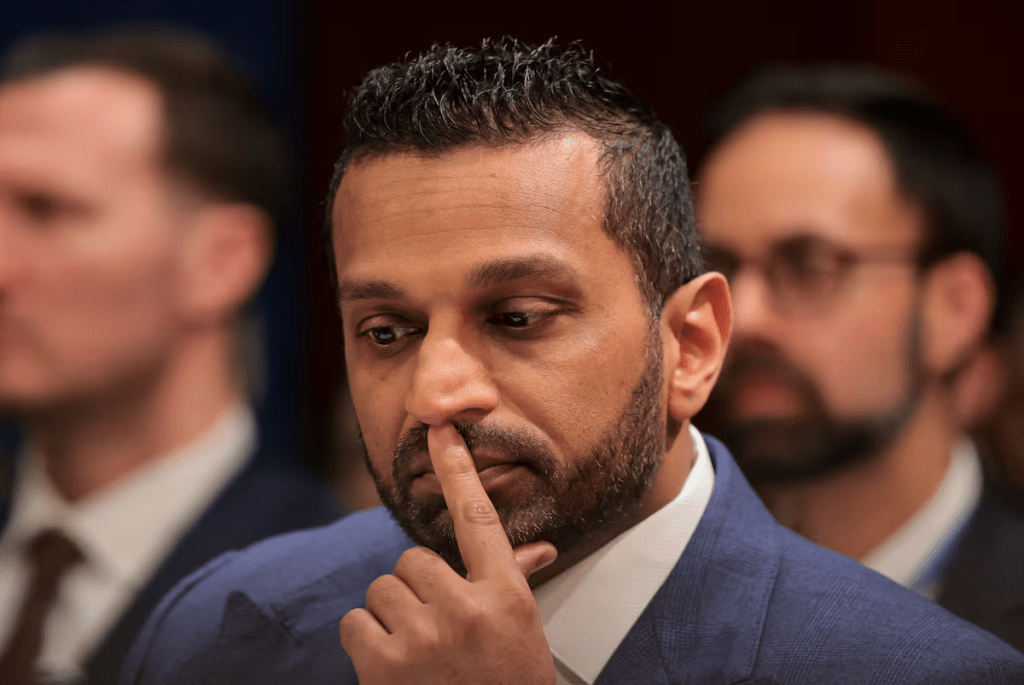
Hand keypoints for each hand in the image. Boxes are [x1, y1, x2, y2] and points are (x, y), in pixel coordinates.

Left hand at [340, 423, 558, 684]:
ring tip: (416, 650)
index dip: (458, 470)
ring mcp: (425, 638)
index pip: (479, 519)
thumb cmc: (508, 684)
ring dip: (390, 615)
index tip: (441, 429)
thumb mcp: (520, 632)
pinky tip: (391, 666)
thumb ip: (514, 580)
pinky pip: (354, 622)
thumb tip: (536, 547)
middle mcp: (467, 609)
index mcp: (506, 595)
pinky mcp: (386, 667)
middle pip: (412, 560)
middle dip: (415, 589)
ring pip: (382, 588)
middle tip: (434, 624)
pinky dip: (364, 641)